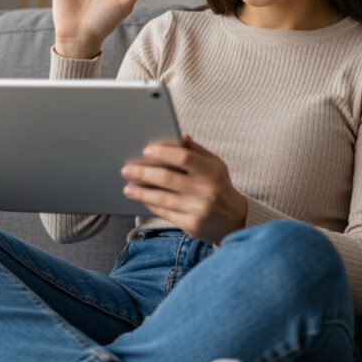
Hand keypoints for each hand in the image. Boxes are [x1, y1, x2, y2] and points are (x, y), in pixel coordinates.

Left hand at [121, 134, 247, 244]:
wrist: (234, 219)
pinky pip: (165, 213)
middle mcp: (206, 191)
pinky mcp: (191, 225)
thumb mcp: (215, 164)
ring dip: (141, 192)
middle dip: (143, 173)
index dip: (163, 153)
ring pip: (162, 198)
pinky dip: (151, 204)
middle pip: (168, 178)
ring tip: (128, 187)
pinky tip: (142, 198)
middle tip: (126, 169)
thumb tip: (181, 136)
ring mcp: (198, 210)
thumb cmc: (219, 186)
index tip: (146, 150)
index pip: (185, 158)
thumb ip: (196, 151)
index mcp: (212, 171)